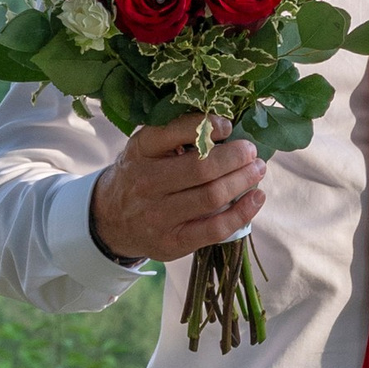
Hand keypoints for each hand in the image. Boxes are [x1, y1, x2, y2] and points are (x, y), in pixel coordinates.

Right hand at [89, 116, 264, 263]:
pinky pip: (216, 228)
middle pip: (201, 169)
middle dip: (235, 158)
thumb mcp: (146, 149)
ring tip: (257, 170)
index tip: (227, 125)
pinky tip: (256, 198)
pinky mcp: (174, 242)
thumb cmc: (141, 176)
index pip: (174, 132)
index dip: (207, 127)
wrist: (111, 219)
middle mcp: (146, 182)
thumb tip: (226, 128)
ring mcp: (159, 216)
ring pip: (212, 197)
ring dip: (243, 181)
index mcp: (141, 151)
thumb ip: (176, 137)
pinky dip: (242, 212)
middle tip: (251, 151)